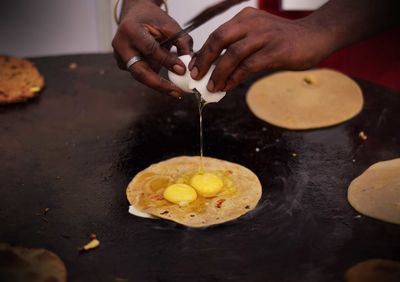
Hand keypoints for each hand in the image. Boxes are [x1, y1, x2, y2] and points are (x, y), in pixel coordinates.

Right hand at [112, 0, 192, 96]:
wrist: (136, 15)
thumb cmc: (153, 19)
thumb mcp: (170, 25)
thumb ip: (182, 42)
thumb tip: (189, 65)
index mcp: (131, 30)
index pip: (150, 49)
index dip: (166, 61)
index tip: (182, 70)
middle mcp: (121, 45)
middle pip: (139, 71)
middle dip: (159, 85)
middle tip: (176, 92)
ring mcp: (119, 56)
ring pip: (140, 75)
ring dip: (158, 82)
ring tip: (175, 88)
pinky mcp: (122, 64)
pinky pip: (140, 74)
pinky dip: (153, 77)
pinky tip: (165, 78)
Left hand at [189, 7, 333, 91]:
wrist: (316, 36)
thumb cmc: (283, 40)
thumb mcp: (258, 36)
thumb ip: (239, 48)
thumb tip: (217, 70)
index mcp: (245, 18)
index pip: (217, 34)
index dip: (203, 52)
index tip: (194, 67)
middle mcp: (252, 23)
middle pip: (219, 39)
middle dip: (204, 60)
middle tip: (197, 76)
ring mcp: (265, 36)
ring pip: (232, 54)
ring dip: (219, 73)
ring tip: (212, 87)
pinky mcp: (276, 50)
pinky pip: (249, 66)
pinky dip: (236, 78)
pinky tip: (229, 86)